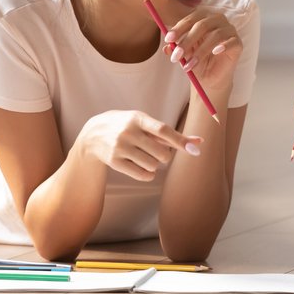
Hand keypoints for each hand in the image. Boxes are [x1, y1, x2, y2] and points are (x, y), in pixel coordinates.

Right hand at [81, 110, 201, 181]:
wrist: (93, 134)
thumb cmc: (127, 126)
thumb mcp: (144, 123)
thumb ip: (170, 133)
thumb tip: (199, 142)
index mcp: (138, 118)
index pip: (163, 130)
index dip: (181, 140)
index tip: (196, 148)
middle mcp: (128, 132)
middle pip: (162, 153)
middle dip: (165, 156)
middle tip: (157, 152)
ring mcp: (120, 147)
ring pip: (153, 166)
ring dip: (155, 165)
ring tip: (145, 157)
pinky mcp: (114, 162)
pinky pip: (143, 175)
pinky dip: (148, 174)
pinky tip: (143, 167)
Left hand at [162, 7, 241, 90]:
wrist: (210, 78)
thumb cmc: (196, 61)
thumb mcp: (183, 55)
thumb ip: (175, 49)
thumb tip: (167, 48)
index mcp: (203, 18)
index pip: (191, 19)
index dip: (179, 28)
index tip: (168, 40)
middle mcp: (217, 20)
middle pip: (202, 25)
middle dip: (187, 41)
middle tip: (177, 56)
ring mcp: (229, 30)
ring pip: (215, 35)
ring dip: (200, 51)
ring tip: (189, 65)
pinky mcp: (238, 43)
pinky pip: (231, 41)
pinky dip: (222, 46)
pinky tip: (214, 53)